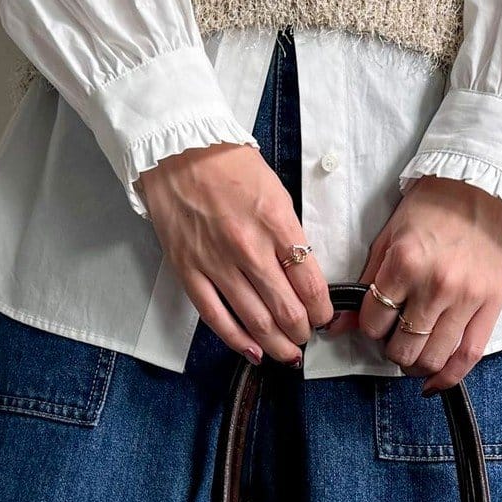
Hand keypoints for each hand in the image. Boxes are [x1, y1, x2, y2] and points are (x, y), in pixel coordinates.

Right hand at [139, 143, 332, 363]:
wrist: (177, 149)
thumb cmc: (227, 165)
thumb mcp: (275, 191)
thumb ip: (289, 234)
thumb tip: (302, 273)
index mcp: (275, 222)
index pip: (310, 282)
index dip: (322, 309)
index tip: (324, 317)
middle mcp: (248, 246)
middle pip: (286, 308)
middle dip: (302, 331)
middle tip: (306, 337)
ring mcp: (216, 262)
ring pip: (255, 320)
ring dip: (277, 343)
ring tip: (288, 352)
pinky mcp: (189, 271)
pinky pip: (217, 318)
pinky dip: (238, 341)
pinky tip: (254, 352)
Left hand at [330, 179, 501, 391]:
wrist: (487, 187)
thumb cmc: (434, 208)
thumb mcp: (389, 237)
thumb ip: (367, 282)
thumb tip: (338, 325)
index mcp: (405, 263)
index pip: (374, 323)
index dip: (370, 328)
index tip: (377, 322)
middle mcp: (435, 285)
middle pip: (402, 349)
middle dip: (392, 350)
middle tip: (395, 339)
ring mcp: (466, 298)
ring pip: (432, 359)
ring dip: (416, 366)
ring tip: (413, 356)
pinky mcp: (491, 306)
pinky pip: (468, 357)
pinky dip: (448, 378)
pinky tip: (433, 383)